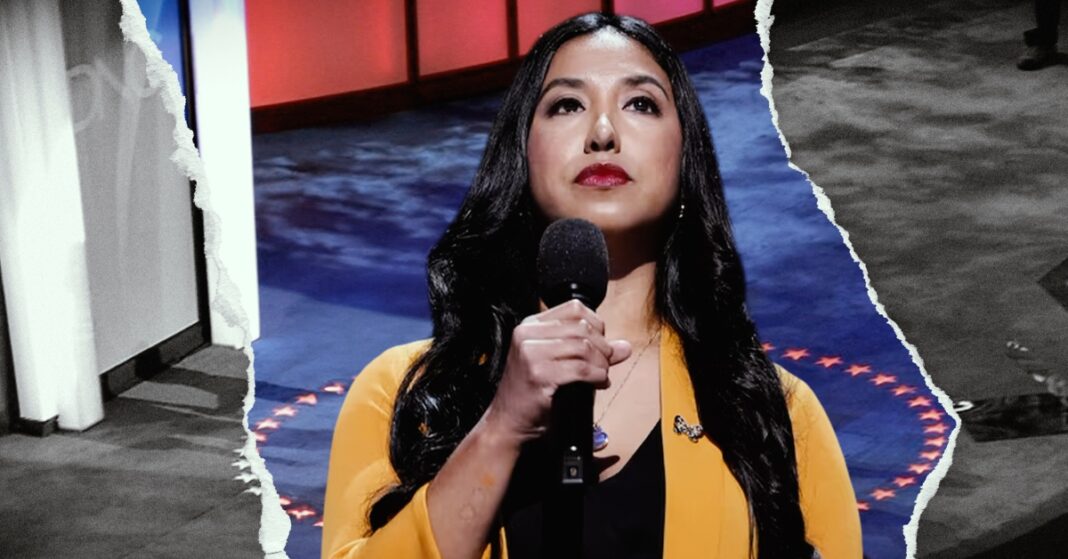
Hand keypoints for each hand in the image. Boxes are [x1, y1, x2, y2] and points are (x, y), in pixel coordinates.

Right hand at [481, 299, 632, 445]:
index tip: (601, 344)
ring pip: (583, 347)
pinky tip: (598, 383)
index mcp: (531, 324)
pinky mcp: (538, 373)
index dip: (597, 324)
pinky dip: (597, 376)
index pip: (575, 308)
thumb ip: (592, 351)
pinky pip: (580, 368)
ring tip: (601, 375)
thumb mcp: (560, 362)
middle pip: (582, 327)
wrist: (510, 420)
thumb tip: (625, 347)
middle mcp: (528, 334)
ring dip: (601, 363)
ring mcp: (530, 353)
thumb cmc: (534, 392)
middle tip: (605, 364)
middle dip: (603, 347)